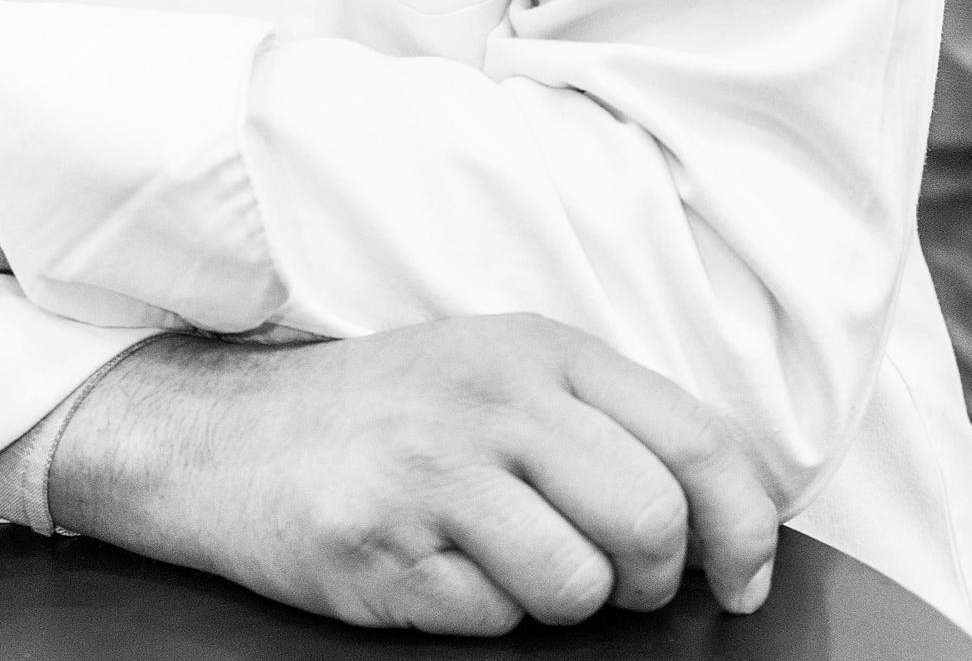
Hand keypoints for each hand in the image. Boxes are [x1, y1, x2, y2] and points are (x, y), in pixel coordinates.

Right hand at [51, 315, 778, 634]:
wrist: (227, 432)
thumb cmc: (387, 412)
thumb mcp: (500, 374)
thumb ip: (605, 421)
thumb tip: (729, 519)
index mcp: (539, 349)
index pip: (699, 441)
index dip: (744, 529)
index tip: (737, 576)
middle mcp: (491, 397)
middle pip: (651, 522)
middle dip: (648, 579)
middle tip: (607, 578)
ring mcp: (431, 469)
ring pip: (578, 586)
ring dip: (558, 604)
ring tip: (502, 563)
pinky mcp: (380, 544)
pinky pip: (490, 623)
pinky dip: (477, 616)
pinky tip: (433, 567)